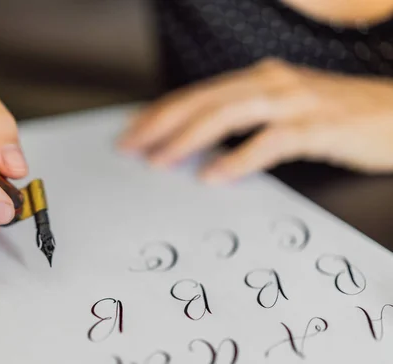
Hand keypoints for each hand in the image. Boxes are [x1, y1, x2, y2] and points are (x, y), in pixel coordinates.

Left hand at [119, 58, 392, 182]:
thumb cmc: (341, 117)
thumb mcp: (286, 110)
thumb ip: (246, 122)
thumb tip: (203, 148)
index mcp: (260, 80)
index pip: (196, 94)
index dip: (160, 113)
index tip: (132, 133)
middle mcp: (271, 83)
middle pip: (202, 101)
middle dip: (159, 124)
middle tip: (129, 147)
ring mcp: (295, 102)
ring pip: (227, 114)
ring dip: (187, 139)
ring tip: (160, 161)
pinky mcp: (318, 126)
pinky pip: (270, 141)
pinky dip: (238, 159)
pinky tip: (214, 176)